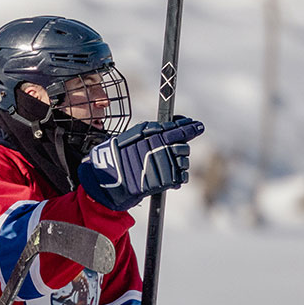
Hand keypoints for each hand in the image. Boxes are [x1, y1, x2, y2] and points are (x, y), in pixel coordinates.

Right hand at [76, 116, 203, 211]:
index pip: (178, 129)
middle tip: (171, 154)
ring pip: (183, 162)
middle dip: (180, 150)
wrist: (105, 181)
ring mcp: (163, 165)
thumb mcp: (129, 137)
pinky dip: (178, 178)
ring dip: (179, 165)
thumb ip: (151, 130)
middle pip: (183, 147)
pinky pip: (181, 178)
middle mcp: (160, 148)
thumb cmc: (115, 158)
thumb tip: (173, 123)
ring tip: (167, 168)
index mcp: (152, 135)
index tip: (198, 126)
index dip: (191, 127)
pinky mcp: (164, 181)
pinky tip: (170, 179)